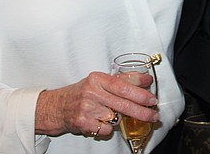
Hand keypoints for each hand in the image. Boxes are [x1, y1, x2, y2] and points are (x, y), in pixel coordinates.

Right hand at [35, 71, 158, 138]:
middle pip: (124, 104)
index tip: (152, 98)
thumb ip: (121, 80)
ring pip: (115, 118)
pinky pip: (106, 129)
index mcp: (98, 79)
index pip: (124, 86)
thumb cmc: (81, 93)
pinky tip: (102, 122)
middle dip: (142, 111)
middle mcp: (92, 92)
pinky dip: (108, 128)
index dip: (141, 93)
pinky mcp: (82, 122)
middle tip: (154, 115)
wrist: (56, 107)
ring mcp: (86, 108)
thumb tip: (145, 79)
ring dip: (122, 120)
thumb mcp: (99, 81)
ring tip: (117, 115)